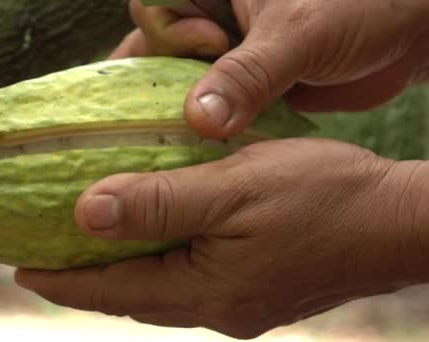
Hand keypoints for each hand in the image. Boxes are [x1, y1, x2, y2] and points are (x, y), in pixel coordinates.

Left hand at [15, 139, 428, 338]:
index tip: (20, 270)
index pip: (114, 292)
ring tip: (91, 254)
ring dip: (124, 276)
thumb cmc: (323, 197)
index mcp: (207, 290)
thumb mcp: (233, 187)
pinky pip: (191, 284)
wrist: (398, 222)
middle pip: (134, 299)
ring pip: (162, 293)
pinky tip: (158, 247)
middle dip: (86, 283)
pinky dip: (161, 268)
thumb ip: (159, 203)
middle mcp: (219, 309)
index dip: (63, 282)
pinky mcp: (259, 293)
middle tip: (46, 262)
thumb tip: (87, 213)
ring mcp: (241, 305)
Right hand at [111, 0, 428, 138]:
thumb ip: (247, 74)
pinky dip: (210, 133)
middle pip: (159, 55)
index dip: (166, 37)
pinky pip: (216, 111)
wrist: (412, 32)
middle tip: (155, 124)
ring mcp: (229, 57)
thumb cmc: (361, 5)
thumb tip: (199, 119)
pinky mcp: (247, 87)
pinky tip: (205, 154)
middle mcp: (213, 20)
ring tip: (173, 147)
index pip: (155, 12)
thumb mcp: (297, 33)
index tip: (209, 52)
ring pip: (184, 87)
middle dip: (156, 88)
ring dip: (181, 116)